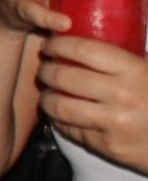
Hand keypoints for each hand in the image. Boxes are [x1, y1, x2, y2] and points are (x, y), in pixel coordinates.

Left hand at [39, 34, 147, 170]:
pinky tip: (62, 114)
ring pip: (60, 106)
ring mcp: (114, 124)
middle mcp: (123, 96)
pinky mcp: (108, 148)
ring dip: (47, 97)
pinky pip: (71, 130)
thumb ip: (127, 57)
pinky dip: (60, 120)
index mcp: (135, 71)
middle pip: (64, 77)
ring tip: (48, 93)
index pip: (84, 50)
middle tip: (45, 69)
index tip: (51, 45)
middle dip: (47, 70)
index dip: (59, 45)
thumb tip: (88, 32)